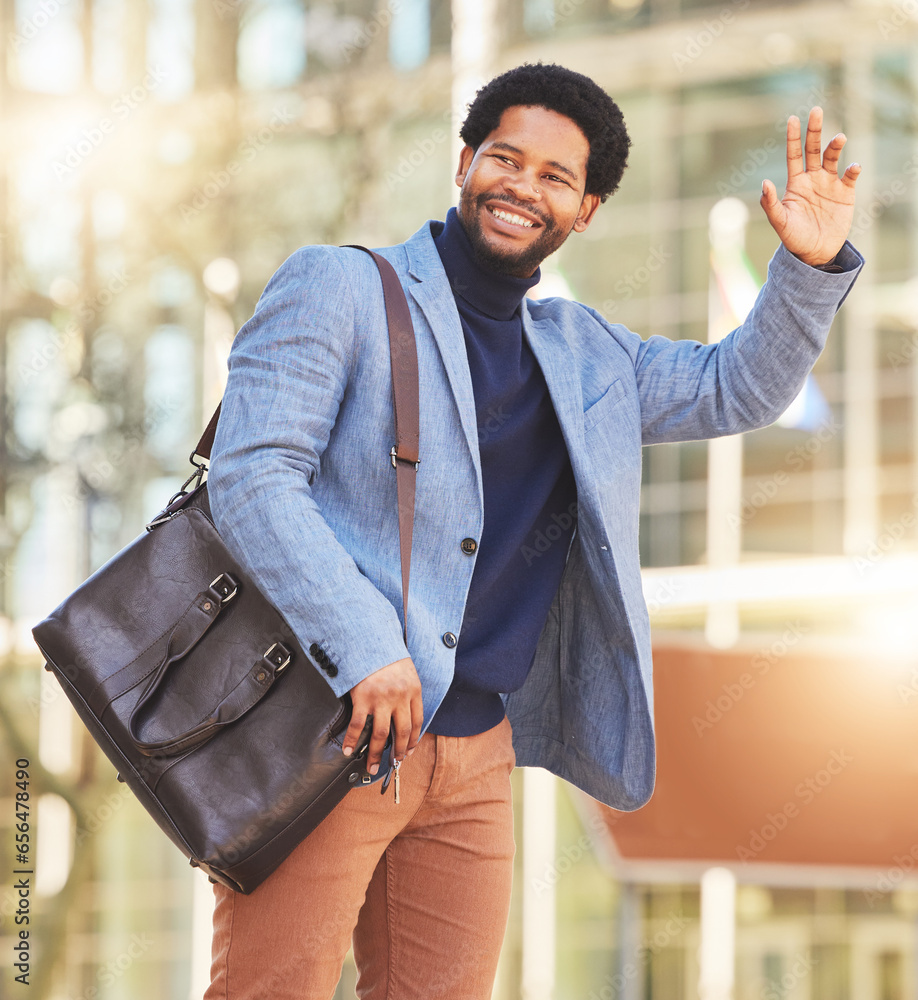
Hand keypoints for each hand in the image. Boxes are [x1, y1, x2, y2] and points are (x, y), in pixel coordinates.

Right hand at [342, 657, 422, 774]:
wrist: (369, 639)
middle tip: (393, 764)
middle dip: (398, 752)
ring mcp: (381, 699)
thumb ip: (407, 691)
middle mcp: (400, 697)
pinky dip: (352, 740)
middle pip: (401, 732)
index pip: (418, 722)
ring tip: (372, 766)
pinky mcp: (362, 698)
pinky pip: (357, 725)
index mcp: (414, 690)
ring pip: (380, 734)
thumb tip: (403, 713)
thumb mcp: (406, 670)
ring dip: (376, 754)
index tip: (409, 751)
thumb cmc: (386, 654)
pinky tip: (349, 750)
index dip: (414, 740)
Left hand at [761, 107, 861, 265]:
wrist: (815, 253)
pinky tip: (853, 167)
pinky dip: (853, 169)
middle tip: (816, 111)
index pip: (793, 155)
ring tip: (839, 139)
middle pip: (814, 149)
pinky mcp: (846, 192)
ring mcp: (830, 184)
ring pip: (833, 158)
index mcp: (796, 183)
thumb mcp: (779, 222)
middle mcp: (813, 178)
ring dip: (835, 147)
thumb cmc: (794, 238)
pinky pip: (850, 176)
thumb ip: (771, 203)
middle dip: (815, 131)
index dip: (793, 137)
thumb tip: (764, 183)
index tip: (793, 119)